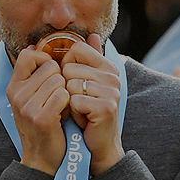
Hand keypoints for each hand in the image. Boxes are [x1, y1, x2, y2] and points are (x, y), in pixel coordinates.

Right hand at [8, 46, 69, 174]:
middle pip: (49, 66)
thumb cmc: (43, 124)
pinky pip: (63, 95)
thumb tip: (34, 46)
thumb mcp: (31, 97)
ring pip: (58, 80)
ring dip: (66, 92)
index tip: (52, 74)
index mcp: (13, 87)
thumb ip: (33, 74)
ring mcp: (27, 106)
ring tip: (61, 107)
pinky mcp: (41, 118)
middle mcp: (16, 95)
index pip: (29, 55)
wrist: (43, 158)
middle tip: (58, 98)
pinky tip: (65, 114)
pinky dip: (69, 103)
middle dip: (60, 79)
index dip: (45, 59)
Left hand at [62, 34, 124, 173]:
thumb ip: (90, 58)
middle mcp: (113, 76)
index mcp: (108, 66)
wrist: (100, 144)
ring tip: (81, 110)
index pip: (76, 49)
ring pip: (70, 85)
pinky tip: (83, 119)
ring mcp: (111, 91)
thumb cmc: (90, 112)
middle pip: (69, 68)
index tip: (73, 82)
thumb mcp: (89, 83)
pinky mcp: (106, 107)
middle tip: (79, 101)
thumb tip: (93, 35)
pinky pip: (74, 101)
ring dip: (69, 101)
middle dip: (67, 88)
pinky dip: (73, 112)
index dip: (67, 65)